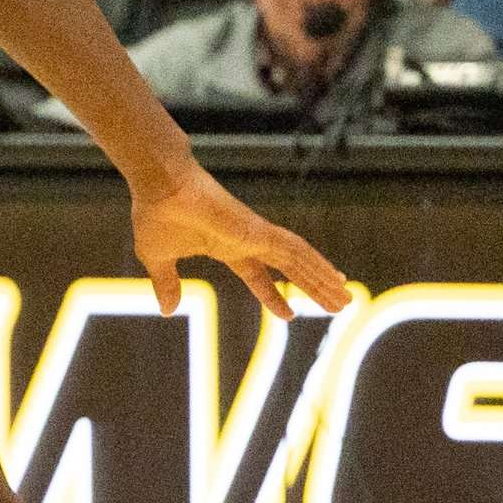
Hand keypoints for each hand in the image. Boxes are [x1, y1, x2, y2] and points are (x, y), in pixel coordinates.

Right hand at [130, 165, 353, 320]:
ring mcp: (257, 235)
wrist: (160, 187)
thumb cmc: (156, 216)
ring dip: (323, 280)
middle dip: (313, 288)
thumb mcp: (158, 260)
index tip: (290, 314)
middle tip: (338, 305)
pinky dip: (317, 264)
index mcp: (227, 248)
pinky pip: (296, 250)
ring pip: (300, 261)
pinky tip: (334, 277)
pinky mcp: (260, 230)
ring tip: (346, 299)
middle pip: (290, 269)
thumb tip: (167, 310)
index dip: (274, 296)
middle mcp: (248, 241)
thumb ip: (166, 284)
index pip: (258, 276)